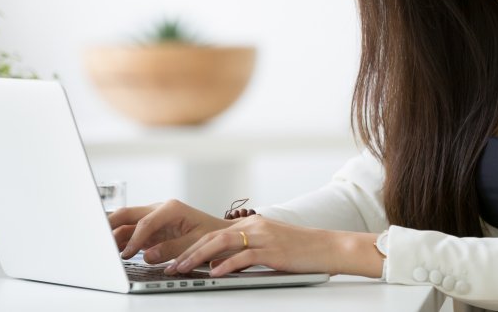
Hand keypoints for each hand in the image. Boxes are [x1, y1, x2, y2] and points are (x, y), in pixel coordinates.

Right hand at [108, 199, 230, 264]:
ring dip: (113, 234)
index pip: (145, 223)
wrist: (220, 233)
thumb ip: (172, 248)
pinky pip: (131, 232)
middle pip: (128, 214)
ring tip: (101, 247)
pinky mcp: (151, 229)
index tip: (126, 254)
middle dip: (110, 224)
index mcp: (171, 208)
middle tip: (96, 236)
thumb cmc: (211, 234)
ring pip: (126, 223)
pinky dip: (121, 240)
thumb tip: (148, 255)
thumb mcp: (195, 242)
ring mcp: (153, 218)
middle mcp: (159, 210)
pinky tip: (113, 250)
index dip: (134, 239)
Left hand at [166, 215, 381, 277]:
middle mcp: (253, 226)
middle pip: (211, 237)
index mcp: (250, 224)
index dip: (189, 246)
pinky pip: (243, 257)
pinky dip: (226, 266)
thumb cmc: (300, 250)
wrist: (328, 247)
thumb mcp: (268, 246)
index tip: (173, 259)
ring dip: (198, 257)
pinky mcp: (272, 250)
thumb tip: (218, 265)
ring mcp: (263, 236)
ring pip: (221, 244)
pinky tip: (214, 274)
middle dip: (186, 252)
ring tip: (183, 269)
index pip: (212, 234)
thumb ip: (244, 252)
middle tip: (169, 266)